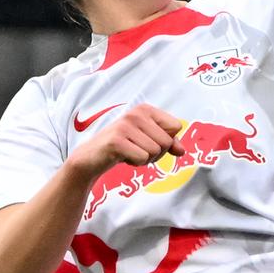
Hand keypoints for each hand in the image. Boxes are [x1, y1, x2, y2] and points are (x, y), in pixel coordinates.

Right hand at [63, 104, 183, 179]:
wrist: (91, 157)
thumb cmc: (123, 147)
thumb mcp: (147, 140)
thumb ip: (168, 142)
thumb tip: (182, 151)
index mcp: (145, 109)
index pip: (176, 126)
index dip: (167, 140)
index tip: (149, 141)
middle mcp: (136, 114)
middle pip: (167, 141)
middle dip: (156, 153)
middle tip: (137, 150)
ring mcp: (125, 126)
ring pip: (156, 151)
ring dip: (145, 159)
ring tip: (129, 153)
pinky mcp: (116, 141)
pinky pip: (143, 158)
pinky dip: (135, 163)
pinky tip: (122, 157)